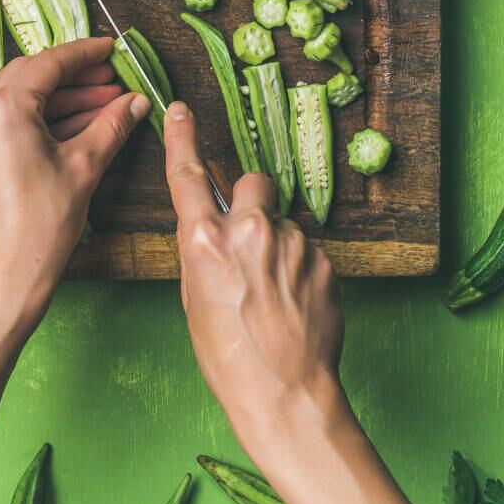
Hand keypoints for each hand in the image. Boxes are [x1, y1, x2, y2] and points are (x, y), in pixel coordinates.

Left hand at [0, 37, 148, 334]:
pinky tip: (80, 127)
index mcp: (2, 109)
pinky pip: (10, 123)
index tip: (111, 50)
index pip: (49, 63)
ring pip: (22, 101)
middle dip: (76, 77)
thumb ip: (111, 126)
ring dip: (63, 100)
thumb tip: (135, 102)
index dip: (85, 54)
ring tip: (107, 104)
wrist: (3, 281)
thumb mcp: (84, 169)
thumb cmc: (39, 229)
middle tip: (113, 79)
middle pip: (32, 77)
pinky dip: (44, 121)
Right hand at [163, 100, 345, 458]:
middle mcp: (249, 232)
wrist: (285, 394)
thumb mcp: (193, 299)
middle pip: (251, 184)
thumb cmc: (229, 358)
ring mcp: (292, 244)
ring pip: (283, 223)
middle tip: (249, 243)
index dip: (182, 138)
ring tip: (273, 295)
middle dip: (250, 203)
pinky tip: (294, 305)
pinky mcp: (323, 260)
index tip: (180, 110)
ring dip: (277, 245)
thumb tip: (214, 232)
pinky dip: (300, 270)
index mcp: (205, 242)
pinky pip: (307, 250)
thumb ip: (203, 253)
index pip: (187, 176)